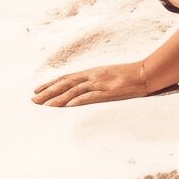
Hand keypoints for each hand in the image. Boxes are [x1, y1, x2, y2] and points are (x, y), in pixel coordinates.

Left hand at [31, 60, 149, 106]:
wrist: (144, 73)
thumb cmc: (127, 75)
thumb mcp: (106, 75)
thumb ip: (93, 80)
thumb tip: (79, 88)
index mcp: (91, 72)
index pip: (66, 78)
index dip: (50, 84)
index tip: (36, 90)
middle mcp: (92, 76)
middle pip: (66, 84)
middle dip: (48, 92)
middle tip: (33, 100)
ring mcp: (100, 84)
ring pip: (75, 91)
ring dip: (59, 98)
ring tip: (45, 106)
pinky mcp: (109, 92)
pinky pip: (92, 96)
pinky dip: (80, 100)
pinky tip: (69, 106)